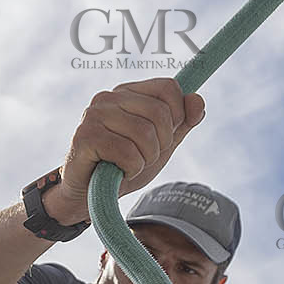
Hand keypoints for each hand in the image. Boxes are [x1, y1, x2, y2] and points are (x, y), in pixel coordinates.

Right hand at [47, 78, 205, 224]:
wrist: (88, 196)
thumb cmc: (123, 167)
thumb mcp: (160, 145)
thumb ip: (181, 123)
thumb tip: (198, 101)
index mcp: (128, 93)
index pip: (168, 87)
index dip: (177, 116)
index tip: (163, 138)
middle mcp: (108, 97)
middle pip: (159, 112)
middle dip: (160, 144)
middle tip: (143, 158)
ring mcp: (94, 115)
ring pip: (144, 133)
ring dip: (144, 160)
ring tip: (129, 166)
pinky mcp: (84, 137)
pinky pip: (126, 152)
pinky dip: (130, 169)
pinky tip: (117, 172)